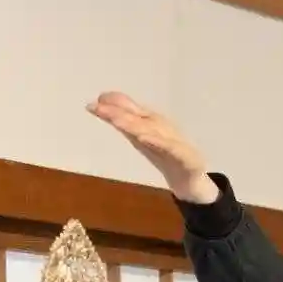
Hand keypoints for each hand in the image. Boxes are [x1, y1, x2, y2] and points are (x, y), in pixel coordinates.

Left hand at [87, 92, 219, 203]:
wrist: (190, 177)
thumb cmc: (166, 152)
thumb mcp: (144, 137)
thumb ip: (126, 122)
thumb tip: (102, 104)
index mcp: (150, 124)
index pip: (129, 113)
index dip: (112, 107)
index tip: (92, 104)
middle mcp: (160, 129)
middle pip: (136, 120)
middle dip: (118, 113)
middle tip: (99, 107)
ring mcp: (171, 142)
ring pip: (149, 131)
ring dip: (133, 124)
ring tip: (116, 119)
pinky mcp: (183, 155)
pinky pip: (169, 148)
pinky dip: (156, 141)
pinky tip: (143, 137)